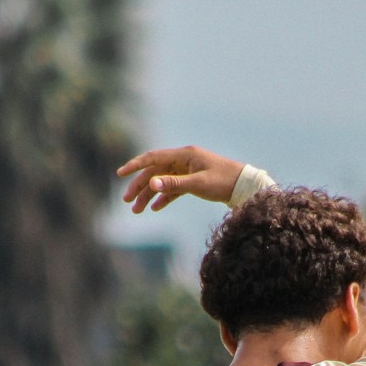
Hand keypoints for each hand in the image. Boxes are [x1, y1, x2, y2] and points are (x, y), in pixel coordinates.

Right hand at [117, 145, 245, 212]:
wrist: (245, 187)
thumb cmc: (224, 181)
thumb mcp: (198, 184)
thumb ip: (174, 184)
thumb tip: (151, 184)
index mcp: (184, 155)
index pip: (153, 158)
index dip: (135, 165)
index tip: (120, 174)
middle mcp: (184, 160)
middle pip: (155, 172)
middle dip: (139, 186)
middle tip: (127, 201)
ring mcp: (188, 171)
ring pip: (163, 182)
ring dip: (149, 195)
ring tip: (137, 210)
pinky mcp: (193, 182)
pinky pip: (173, 189)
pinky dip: (164, 198)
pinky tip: (154, 208)